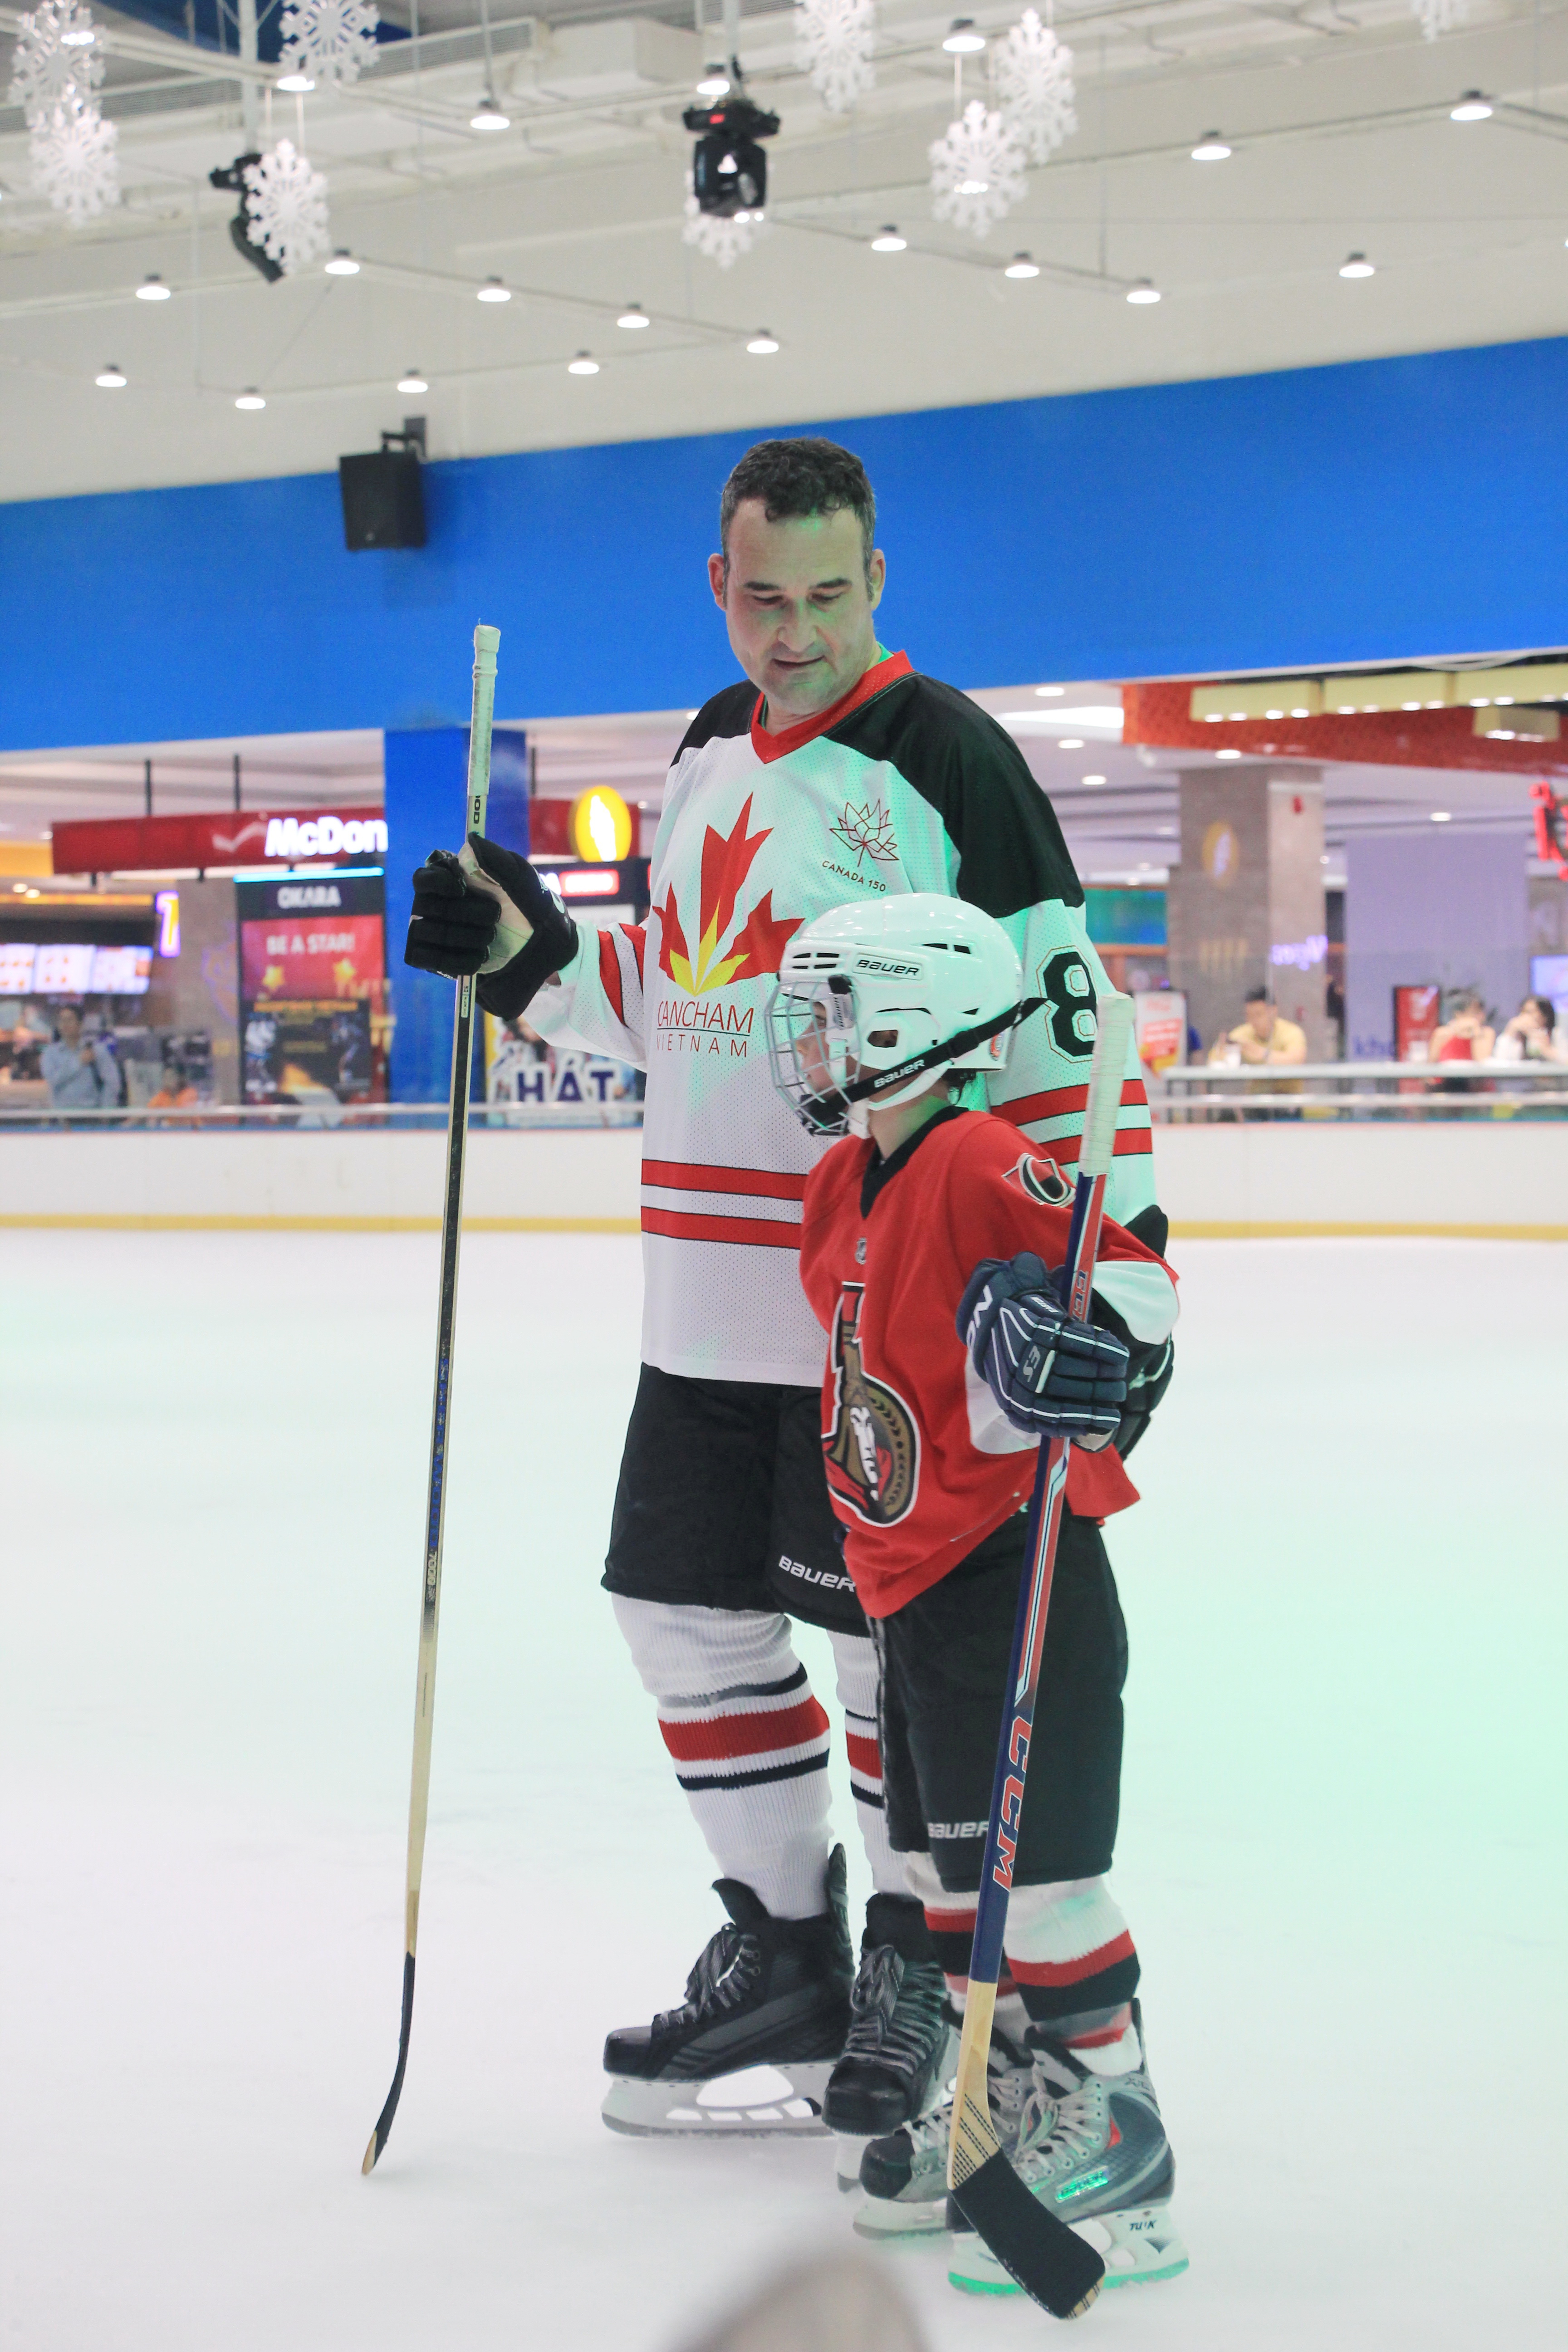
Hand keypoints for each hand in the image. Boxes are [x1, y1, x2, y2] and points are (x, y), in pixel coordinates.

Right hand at [405, 834, 576, 1017]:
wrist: (541, 949)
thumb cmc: (530, 908)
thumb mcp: (521, 879)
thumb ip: (497, 859)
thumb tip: (471, 842)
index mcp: (451, 881)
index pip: (422, 879)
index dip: (435, 883)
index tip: (460, 888)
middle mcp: (435, 905)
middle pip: (426, 906)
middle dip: (462, 913)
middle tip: (494, 916)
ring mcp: (432, 934)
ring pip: (425, 932)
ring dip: (462, 936)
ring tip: (490, 938)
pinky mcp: (434, 961)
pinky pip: (427, 959)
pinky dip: (455, 960)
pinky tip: (480, 957)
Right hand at [958, 1251, 1128, 1447]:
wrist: (986, 1325)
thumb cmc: (1025, 1309)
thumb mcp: (1040, 1294)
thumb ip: (1062, 1297)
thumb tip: (1079, 1280)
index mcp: (1035, 1329)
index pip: (1075, 1341)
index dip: (1102, 1350)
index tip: (1122, 1355)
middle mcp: (1026, 1358)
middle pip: (1073, 1372)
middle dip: (1103, 1380)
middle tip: (1121, 1382)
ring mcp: (1018, 1384)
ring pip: (1062, 1401)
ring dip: (1093, 1406)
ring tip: (1114, 1409)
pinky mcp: (1015, 1404)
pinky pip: (1046, 1420)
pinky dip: (1071, 1424)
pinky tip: (1093, 1424)